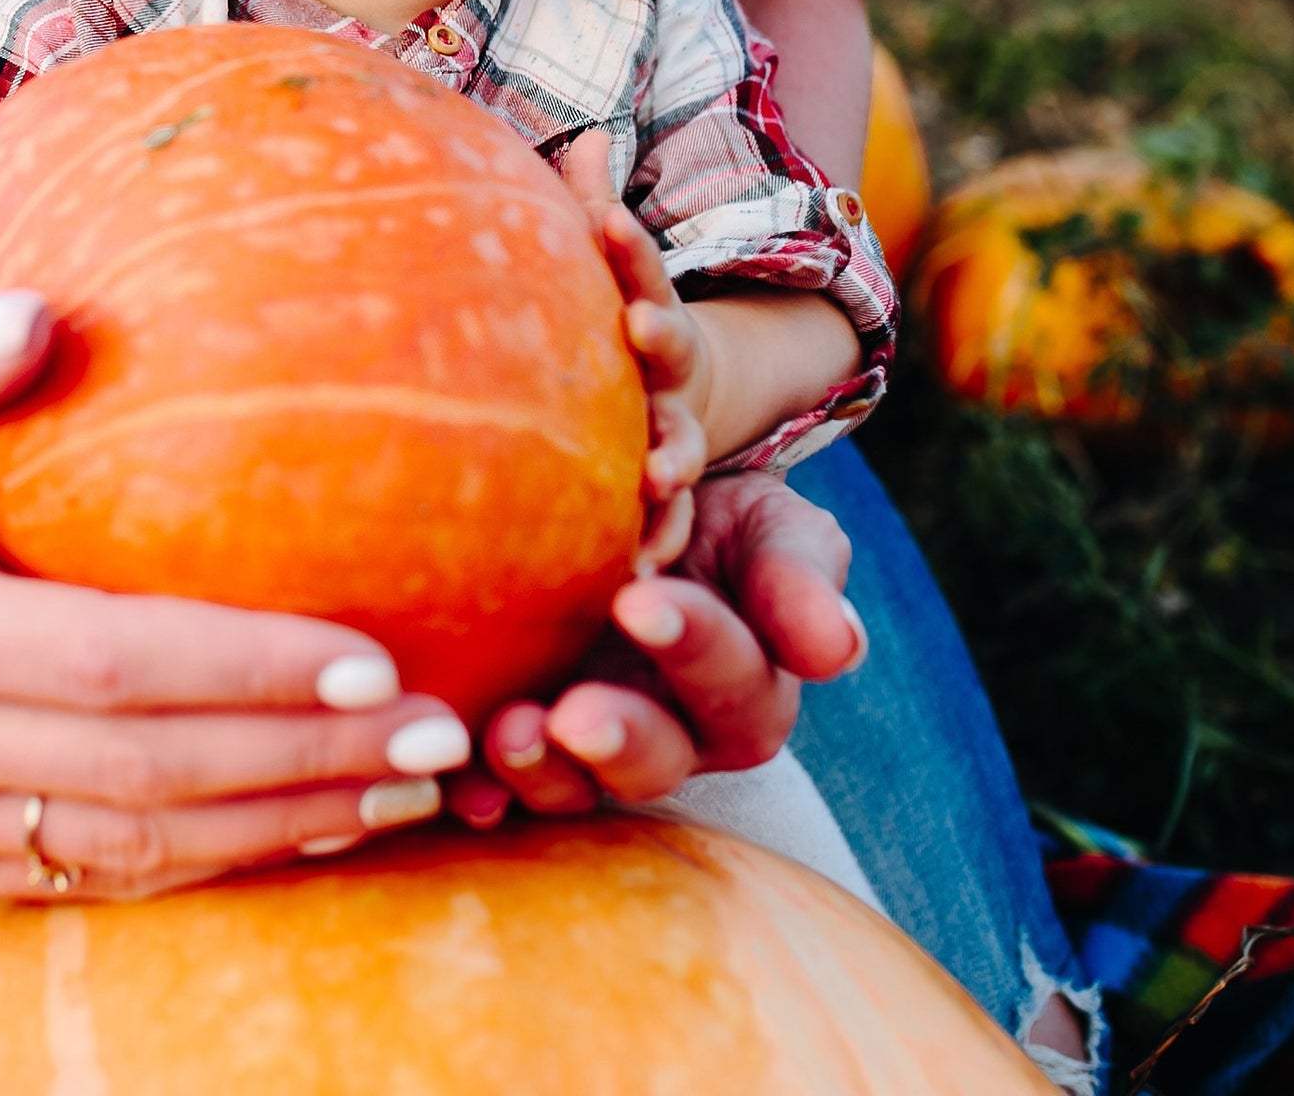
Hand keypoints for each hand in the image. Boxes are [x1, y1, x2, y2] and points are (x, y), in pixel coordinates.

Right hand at [0, 295, 469, 899]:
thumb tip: (37, 315)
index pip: (102, 662)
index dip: (239, 664)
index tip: (372, 654)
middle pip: (143, 772)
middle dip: (304, 759)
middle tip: (444, 733)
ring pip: (136, 846)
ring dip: (287, 824)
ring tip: (418, 789)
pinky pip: (103, 873)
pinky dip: (221, 857)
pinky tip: (323, 822)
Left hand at [453, 472, 864, 826]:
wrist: (643, 503)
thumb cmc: (723, 516)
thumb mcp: (773, 526)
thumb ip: (800, 577)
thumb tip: (838, 649)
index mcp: (745, 687)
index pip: (730, 677)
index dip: (691, 643)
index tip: (639, 597)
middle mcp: (673, 732)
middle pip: (655, 758)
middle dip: (618, 739)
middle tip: (575, 715)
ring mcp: (593, 742)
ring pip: (577, 786)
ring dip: (542, 772)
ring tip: (508, 736)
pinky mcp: (528, 742)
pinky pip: (503, 786)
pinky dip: (480, 790)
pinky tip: (456, 785)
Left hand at [558, 131, 708, 570]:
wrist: (686, 404)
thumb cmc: (627, 326)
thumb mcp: (615, 270)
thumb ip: (596, 205)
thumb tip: (590, 134)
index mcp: (652, 316)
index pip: (641, 269)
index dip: (626, 244)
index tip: (607, 219)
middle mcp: (671, 375)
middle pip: (669, 348)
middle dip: (658, 336)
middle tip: (641, 327)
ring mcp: (674, 435)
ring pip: (679, 444)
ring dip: (669, 457)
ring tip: (656, 477)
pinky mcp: (664, 501)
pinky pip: (665, 526)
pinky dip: (655, 547)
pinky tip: (633, 573)